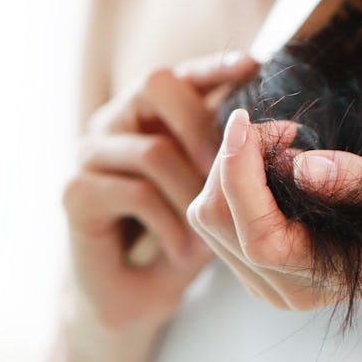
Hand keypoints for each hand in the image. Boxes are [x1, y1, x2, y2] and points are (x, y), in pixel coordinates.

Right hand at [62, 53, 259, 336]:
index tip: (252, 64)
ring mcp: (90, 153)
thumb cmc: (175, 236)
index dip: (213, 65)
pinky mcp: (76, 191)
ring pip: (153, 149)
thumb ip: (232, 154)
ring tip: (210, 236)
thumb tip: (284, 128)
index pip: (179, 73)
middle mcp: (113, 121)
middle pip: (155, 86)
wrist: (129, 297)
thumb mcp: (210, 190)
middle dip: (202, 123)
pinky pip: (136, 193)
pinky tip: (183, 252)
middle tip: (228, 167)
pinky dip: (170, 225)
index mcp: (146, 112)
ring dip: (191, 195)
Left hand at [187, 108, 361, 315]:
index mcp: (320, 277)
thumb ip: (354, 181)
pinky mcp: (254, 261)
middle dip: (232, 159)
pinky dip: (231, 177)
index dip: (239, 173)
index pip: (258, 236)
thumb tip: (302, 166)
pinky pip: (219, 215)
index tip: (243, 121)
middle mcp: (282, 287)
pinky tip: (269, 161)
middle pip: (218, 220)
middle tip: (279, 128)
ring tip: (279, 142)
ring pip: (209, 216)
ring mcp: (264, 278)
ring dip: (229, 165)